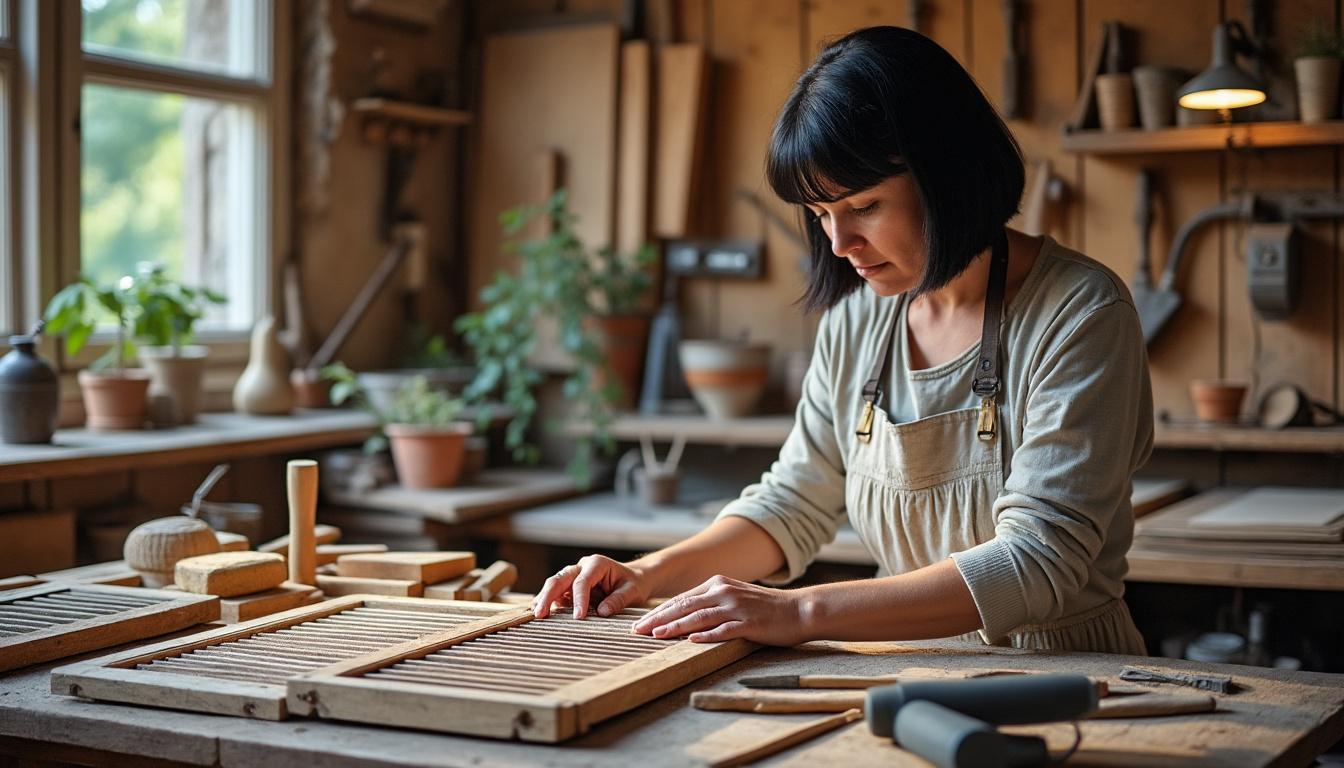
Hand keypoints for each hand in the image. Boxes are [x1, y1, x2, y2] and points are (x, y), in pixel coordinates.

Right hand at [530, 554, 650, 619]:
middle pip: (560, 579)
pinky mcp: (570, 586)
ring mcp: (574, 575)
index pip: (582, 582)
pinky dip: (548, 601)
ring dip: (544, 598)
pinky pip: (556, 593)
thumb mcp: (633, 592)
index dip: (578, 599)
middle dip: (548, 596)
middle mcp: (582, 567)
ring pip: (554, 584)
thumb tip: (602, 612)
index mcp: (597, 564)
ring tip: (536, 614)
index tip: (578, 618)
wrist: (633, 579)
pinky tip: (540, 612)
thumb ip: (618, 600)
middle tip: (540, 614)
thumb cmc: (634, 584)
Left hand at [632, 575, 810, 645]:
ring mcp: (737, 607)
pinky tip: (691, 641)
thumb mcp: (735, 598)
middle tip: (637, 631)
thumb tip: (684, 618)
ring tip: (656, 636)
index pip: (681, 599)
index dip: (659, 612)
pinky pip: (724, 630)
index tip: (640, 624)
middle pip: (684, 606)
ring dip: (675, 627)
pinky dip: (706, 636)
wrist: (799, 610)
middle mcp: (724, 592)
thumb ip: (711, 603)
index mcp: (718, 584)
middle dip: (658, 619)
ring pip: (699, 617)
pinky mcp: (749, 623)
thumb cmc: (765, 608)